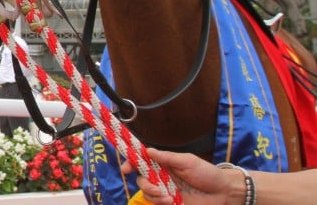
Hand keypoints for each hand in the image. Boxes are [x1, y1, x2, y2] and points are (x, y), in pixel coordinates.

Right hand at [121, 148, 238, 204]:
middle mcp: (163, 178)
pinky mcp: (172, 204)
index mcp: (164, 164)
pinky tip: (170, 202)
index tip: (126, 169)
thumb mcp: (188, 161)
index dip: (131, 163)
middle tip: (155, 188)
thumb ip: (167, 157)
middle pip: (142, 180)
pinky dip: (159, 203)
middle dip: (145, 184)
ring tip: (167, 198)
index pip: (142, 162)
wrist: (225, 193)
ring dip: (153, 196)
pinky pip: (157, 204)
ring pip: (148, 194)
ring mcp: (167, 192)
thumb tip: (148, 150)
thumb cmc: (208, 173)